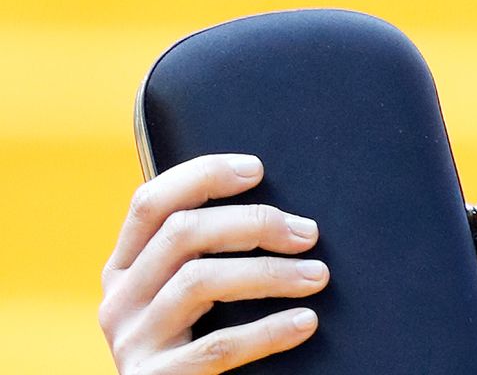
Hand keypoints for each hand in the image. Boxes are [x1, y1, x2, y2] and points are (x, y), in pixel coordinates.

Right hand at [99, 154, 328, 373]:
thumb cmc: (194, 343)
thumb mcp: (183, 296)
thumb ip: (202, 255)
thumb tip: (278, 213)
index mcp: (124, 269)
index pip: (150, 203)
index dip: (202, 176)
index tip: (257, 169)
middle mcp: (119, 300)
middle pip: (181, 233)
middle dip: (254, 223)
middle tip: (307, 233)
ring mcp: (132, 341)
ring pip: (200, 281)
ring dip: (271, 272)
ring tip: (317, 276)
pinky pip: (217, 345)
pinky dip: (269, 330)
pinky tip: (305, 321)